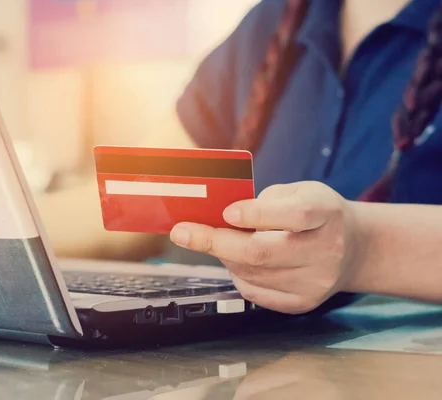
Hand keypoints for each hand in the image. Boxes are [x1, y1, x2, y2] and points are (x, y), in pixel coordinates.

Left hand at [169, 181, 364, 313]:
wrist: (352, 248)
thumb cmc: (315, 213)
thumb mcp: (298, 192)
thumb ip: (264, 202)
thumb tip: (218, 218)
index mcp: (326, 214)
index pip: (295, 215)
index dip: (257, 214)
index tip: (226, 212)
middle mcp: (326, 251)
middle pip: (262, 253)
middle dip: (215, 242)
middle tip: (182, 232)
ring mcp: (315, 282)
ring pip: (251, 273)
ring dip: (224, 256)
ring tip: (218, 240)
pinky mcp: (303, 303)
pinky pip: (254, 292)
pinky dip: (237, 274)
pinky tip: (238, 260)